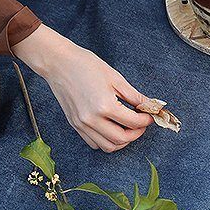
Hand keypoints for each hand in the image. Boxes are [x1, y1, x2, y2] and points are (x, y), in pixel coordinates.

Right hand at [12, 25, 152, 151]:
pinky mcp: (75, 125)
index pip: (133, 122)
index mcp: (104, 105)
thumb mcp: (115, 77)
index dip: (146, 121)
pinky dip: (106, 141)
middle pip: (121, 139)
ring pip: (108, 146)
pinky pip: (94, 143)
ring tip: (127, 129)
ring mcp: (82, 124)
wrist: (59, 63)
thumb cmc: (85, 65)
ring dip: (121, 141)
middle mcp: (92, 119)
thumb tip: (150, 105)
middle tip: (141, 124)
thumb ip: (134, 96)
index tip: (150, 116)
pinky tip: (111, 129)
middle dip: (136, 134)